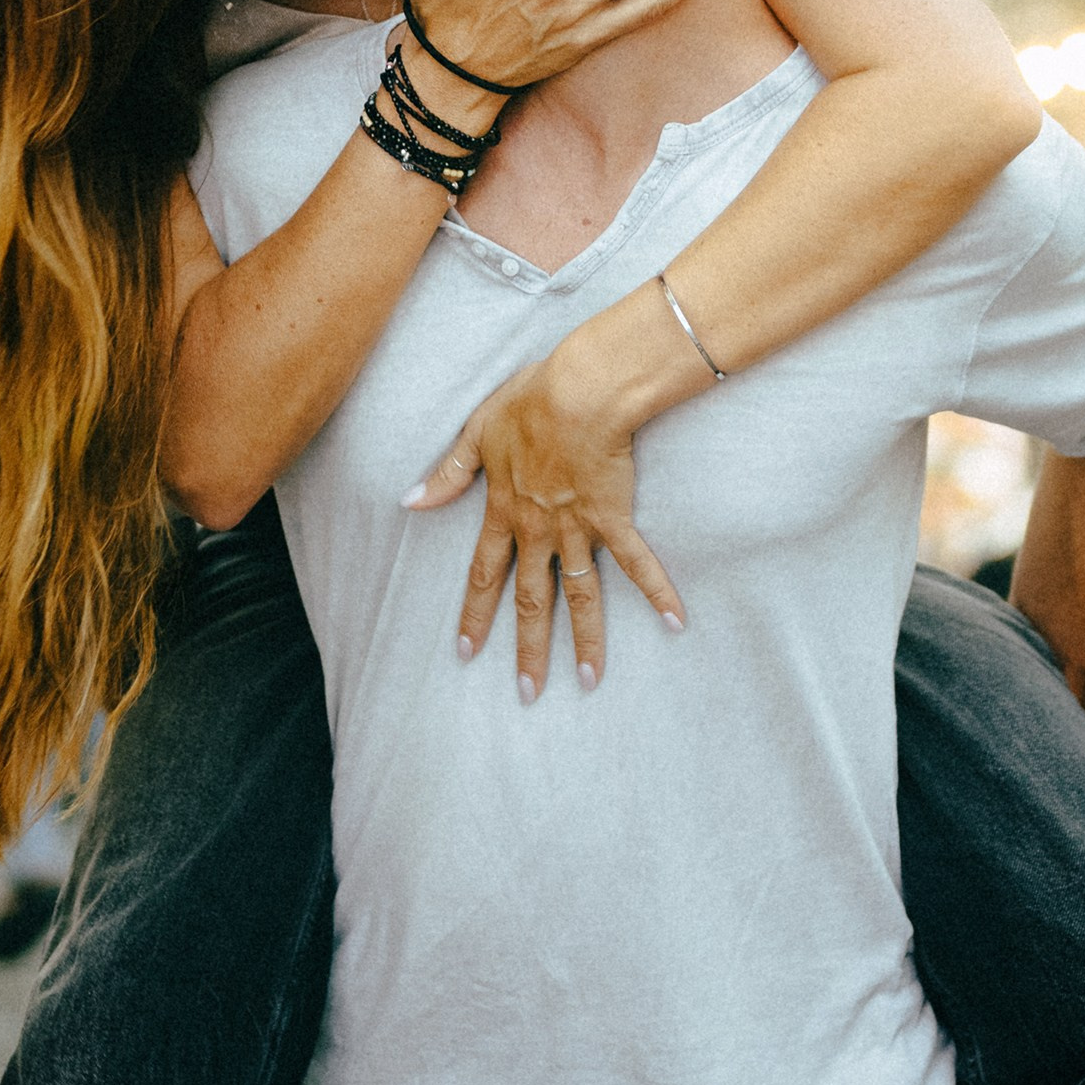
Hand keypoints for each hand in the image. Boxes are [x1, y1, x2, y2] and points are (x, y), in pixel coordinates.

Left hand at [409, 341, 687, 698]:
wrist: (580, 390)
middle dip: (528, 649)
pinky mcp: (614, 517)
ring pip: (581, 595)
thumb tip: (409, 500)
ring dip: (586, 640)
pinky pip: (637, 562)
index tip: (466, 653)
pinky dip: (657, 591)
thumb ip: (447, 473)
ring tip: (589, 682)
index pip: (482, 575)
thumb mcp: (476, 432)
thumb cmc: (530, 402)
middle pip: (532, 600)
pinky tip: (675, 622)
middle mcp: (539, 530)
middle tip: (528, 693)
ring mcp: (578, 528)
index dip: (474, 615)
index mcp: (504, 511)